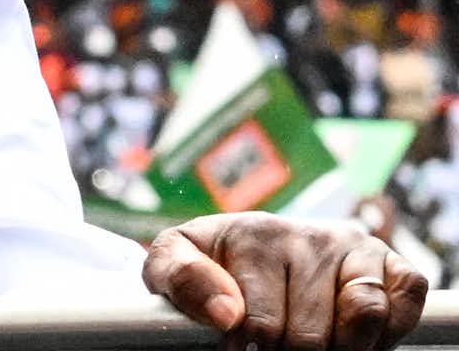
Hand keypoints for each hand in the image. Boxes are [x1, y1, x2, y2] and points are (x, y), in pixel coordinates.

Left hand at [146, 212, 428, 350]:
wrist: (247, 248)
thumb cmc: (208, 266)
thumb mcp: (169, 265)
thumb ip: (181, 279)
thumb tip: (226, 313)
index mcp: (253, 234)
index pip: (258, 322)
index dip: (246, 349)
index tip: (237, 348)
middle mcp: (308, 235)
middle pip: (310, 333)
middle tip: (275, 348)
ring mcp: (353, 246)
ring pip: (363, 316)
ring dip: (340, 347)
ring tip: (313, 345)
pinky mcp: (390, 263)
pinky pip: (404, 299)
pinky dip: (386, 331)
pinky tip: (352, 336)